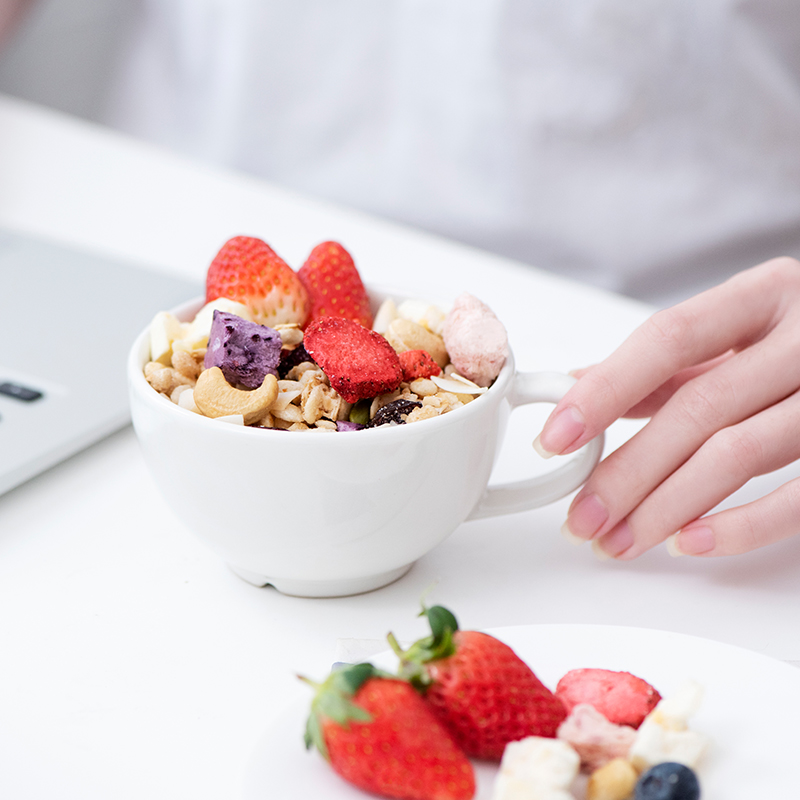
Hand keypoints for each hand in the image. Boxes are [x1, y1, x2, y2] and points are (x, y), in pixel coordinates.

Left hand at [534, 257, 799, 558]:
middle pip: (699, 409)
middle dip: (628, 471)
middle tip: (582, 517)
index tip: (556, 437)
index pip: (670, 338)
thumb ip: (665, 364)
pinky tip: (688, 541)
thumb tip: (578, 389)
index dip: (607, 390)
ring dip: (667, 506)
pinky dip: (742, 525)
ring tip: (618, 540)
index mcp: (766, 296)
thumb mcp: (739, 333)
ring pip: (741, 454)